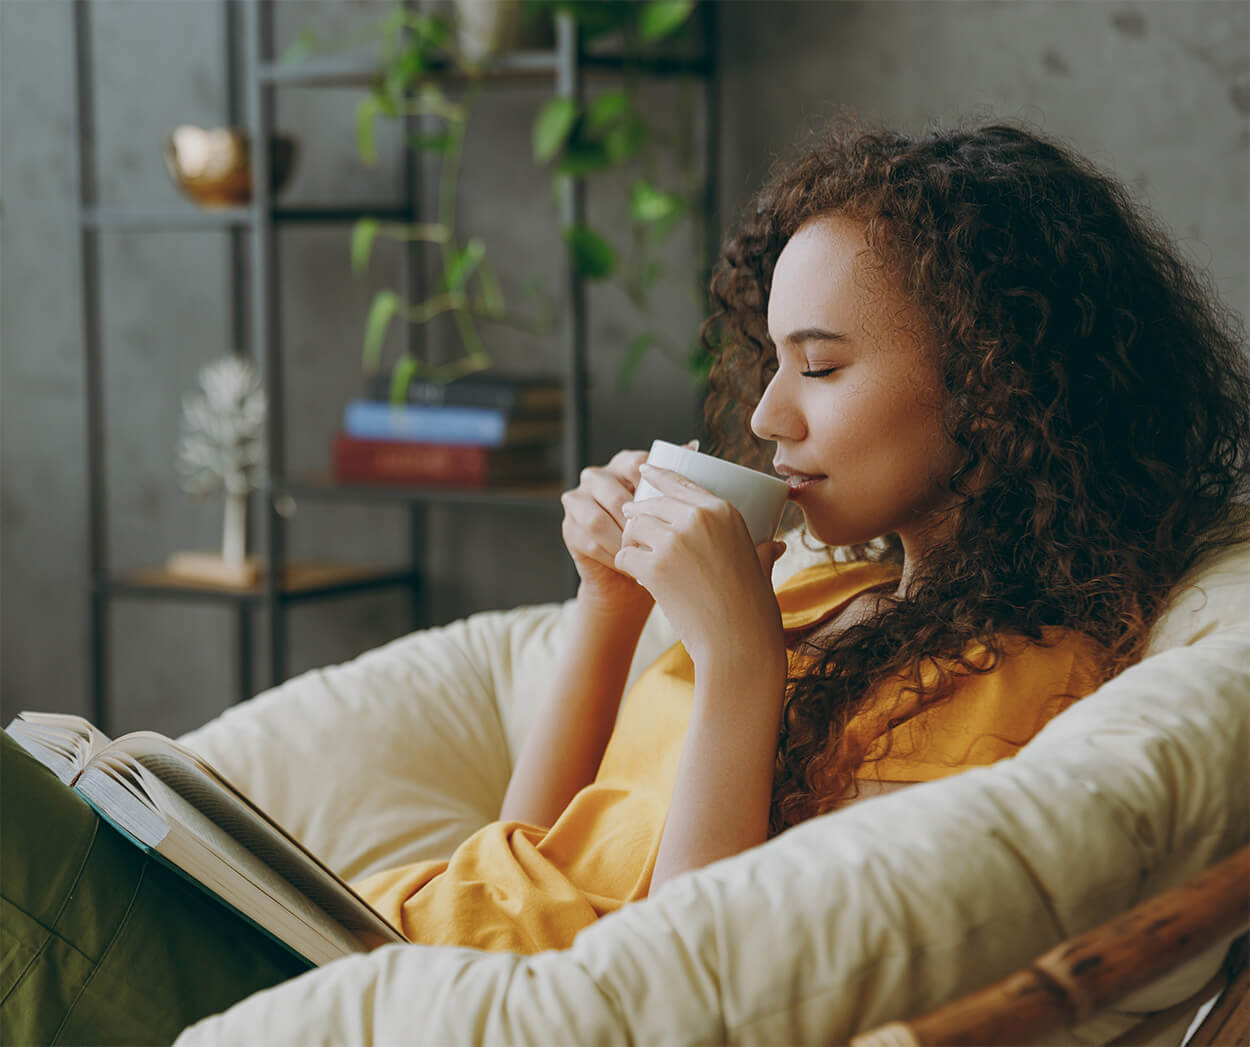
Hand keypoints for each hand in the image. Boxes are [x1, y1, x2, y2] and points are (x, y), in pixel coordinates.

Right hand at [559, 447, 680, 615]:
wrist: (632, 572)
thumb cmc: (655, 533)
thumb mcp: (668, 504)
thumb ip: (676, 476)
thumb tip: (694, 445)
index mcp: (622, 464)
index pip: (636, 464)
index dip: (652, 486)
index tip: (669, 510)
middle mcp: (596, 477)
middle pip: (613, 494)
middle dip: (636, 522)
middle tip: (657, 542)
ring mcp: (577, 501)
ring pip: (597, 520)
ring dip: (621, 540)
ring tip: (642, 556)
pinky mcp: (569, 528)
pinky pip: (588, 541)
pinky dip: (611, 555)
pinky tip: (629, 565)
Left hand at [615, 463, 787, 674]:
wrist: (737, 642)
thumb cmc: (753, 608)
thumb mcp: (761, 567)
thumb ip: (763, 550)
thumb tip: (775, 546)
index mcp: (724, 511)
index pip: (681, 482)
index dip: (657, 475)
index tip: (643, 471)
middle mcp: (698, 518)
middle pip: (652, 502)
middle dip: (638, 511)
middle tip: (631, 521)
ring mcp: (673, 541)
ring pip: (634, 526)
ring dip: (631, 540)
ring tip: (635, 552)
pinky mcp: (654, 566)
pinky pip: (626, 555)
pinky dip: (627, 565)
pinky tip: (637, 576)